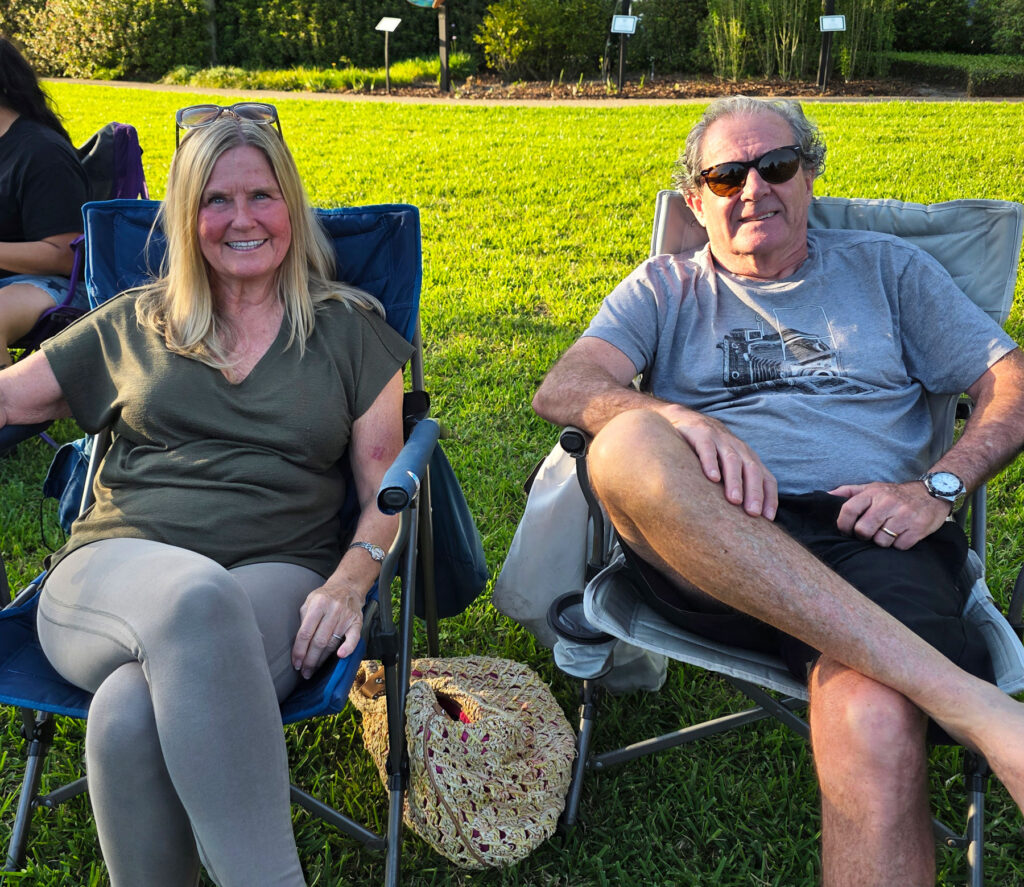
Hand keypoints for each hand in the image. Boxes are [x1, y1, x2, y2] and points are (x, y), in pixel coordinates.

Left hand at [291, 582, 366, 678]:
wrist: (347, 587)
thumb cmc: (325, 597)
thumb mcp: (309, 601)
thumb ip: (304, 620)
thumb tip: (298, 644)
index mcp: (318, 604)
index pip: (305, 632)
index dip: (299, 650)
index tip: (296, 663)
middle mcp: (332, 610)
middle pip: (319, 641)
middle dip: (310, 659)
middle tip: (305, 672)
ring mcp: (345, 616)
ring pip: (332, 643)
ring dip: (322, 659)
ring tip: (314, 670)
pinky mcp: (356, 622)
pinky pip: (353, 638)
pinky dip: (348, 647)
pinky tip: (341, 656)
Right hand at [662, 405, 777, 518]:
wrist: (685, 421)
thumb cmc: (708, 452)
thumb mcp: (726, 467)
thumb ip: (736, 487)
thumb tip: (746, 521)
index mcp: (749, 458)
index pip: (766, 479)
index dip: (769, 498)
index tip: (767, 519)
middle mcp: (738, 448)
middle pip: (752, 470)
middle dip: (754, 492)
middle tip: (752, 513)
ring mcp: (720, 440)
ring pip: (732, 460)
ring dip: (735, 481)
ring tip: (733, 500)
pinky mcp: (701, 434)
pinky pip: (707, 448)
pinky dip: (711, 462)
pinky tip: (711, 477)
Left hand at [830, 480, 951, 549]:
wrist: (932, 492)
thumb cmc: (895, 494)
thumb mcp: (872, 487)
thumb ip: (848, 491)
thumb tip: (826, 496)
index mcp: (873, 493)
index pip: (848, 510)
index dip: (843, 525)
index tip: (846, 530)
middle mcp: (888, 503)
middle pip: (863, 530)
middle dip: (864, 536)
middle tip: (870, 533)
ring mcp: (904, 516)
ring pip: (881, 541)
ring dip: (882, 541)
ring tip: (887, 533)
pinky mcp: (918, 528)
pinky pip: (899, 546)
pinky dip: (898, 545)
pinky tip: (901, 535)